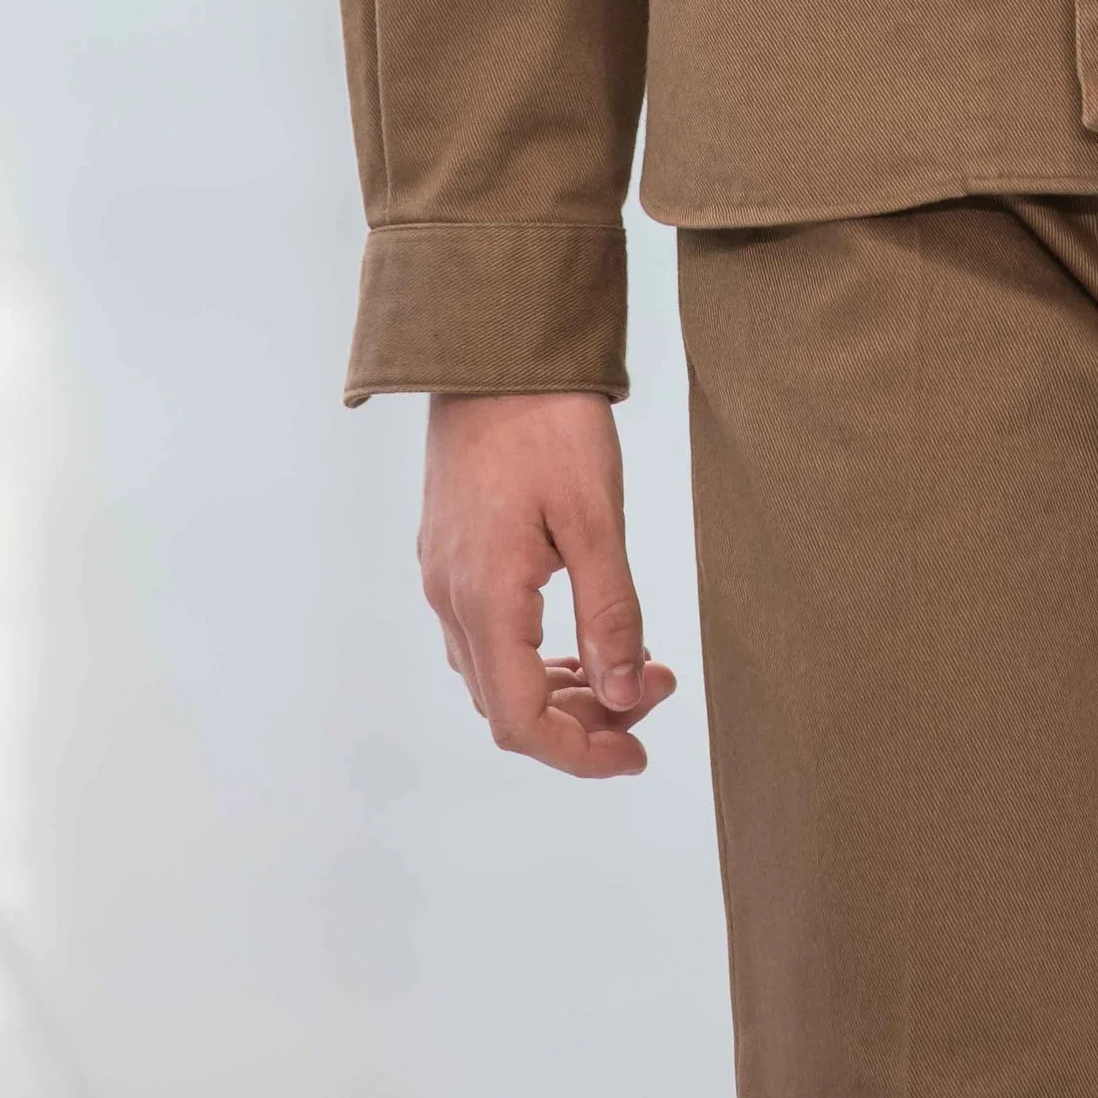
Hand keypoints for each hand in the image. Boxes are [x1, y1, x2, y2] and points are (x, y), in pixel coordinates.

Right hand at [418, 390, 676, 774]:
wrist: (491, 343)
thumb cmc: (548, 420)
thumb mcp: (596, 515)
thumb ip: (611, 612)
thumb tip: (625, 696)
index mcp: (485, 598)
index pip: (522, 721)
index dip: (581, 753)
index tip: (639, 752)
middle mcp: (449, 597)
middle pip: (508, 705)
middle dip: (585, 718)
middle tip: (655, 689)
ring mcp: (442, 573)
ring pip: (496, 672)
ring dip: (562, 688)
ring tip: (631, 663)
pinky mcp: (449, 550)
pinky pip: (487, 634)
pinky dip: (537, 653)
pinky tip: (583, 632)